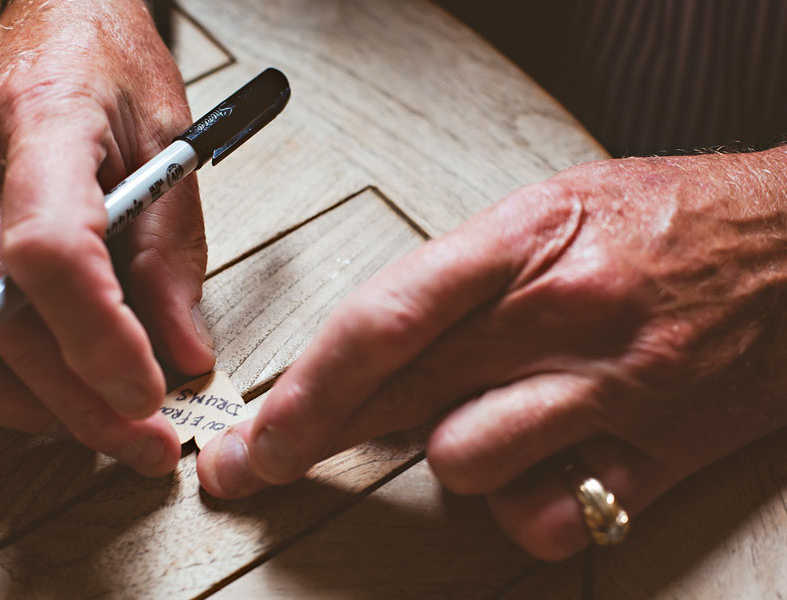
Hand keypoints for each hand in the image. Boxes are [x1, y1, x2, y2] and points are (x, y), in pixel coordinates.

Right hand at [0, 0, 214, 475]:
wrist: (53, 20)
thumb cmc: (114, 71)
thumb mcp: (173, 144)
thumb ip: (172, 256)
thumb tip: (183, 356)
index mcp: (45, 127)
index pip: (50, 249)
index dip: (98, 338)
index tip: (150, 393)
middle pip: (5, 321)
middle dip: (81, 405)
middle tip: (144, 444)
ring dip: (19, 403)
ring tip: (91, 423)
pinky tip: (23, 391)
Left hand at [197, 149, 786, 557]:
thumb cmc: (667, 220)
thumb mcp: (550, 212)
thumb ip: (460, 281)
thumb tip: (379, 350)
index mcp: (526, 239)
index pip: (384, 321)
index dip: (305, 386)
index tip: (256, 431)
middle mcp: (563, 315)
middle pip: (399, 397)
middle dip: (314, 438)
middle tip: (262, 462)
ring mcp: (610, 389)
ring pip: (462, 461)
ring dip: (450, 454)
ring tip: (483, 422)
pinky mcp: (655, 454)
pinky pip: (548, 517)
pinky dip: (526, 507)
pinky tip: (545, 469)